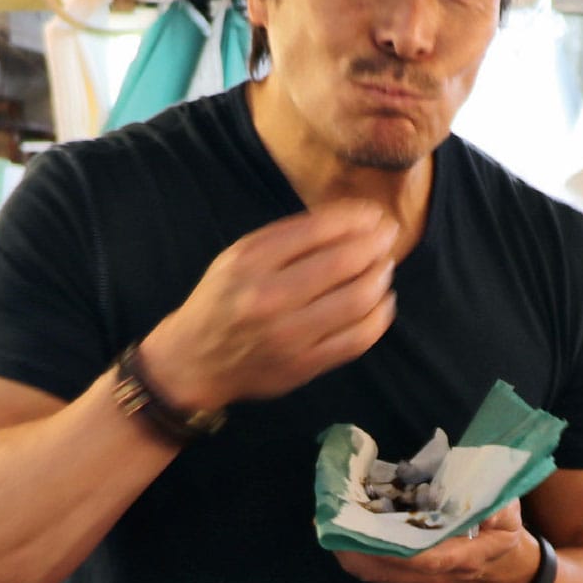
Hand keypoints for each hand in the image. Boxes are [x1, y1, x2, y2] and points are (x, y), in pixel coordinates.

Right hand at [138, 200, 397, 413]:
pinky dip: (380, 317)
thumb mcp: (239, 256)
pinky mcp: (303, 366)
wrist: (193, 361)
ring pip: (358, 299)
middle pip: (345, 262)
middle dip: (378, 245)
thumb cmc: (221, 302)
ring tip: (383, 268)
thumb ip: (287, 237)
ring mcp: (289, 336)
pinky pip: (358, 339)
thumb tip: (352, 219)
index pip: (320, 229)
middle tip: (389, 238)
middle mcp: (269, 298)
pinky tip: (380, 303)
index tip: (377, 216)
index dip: (360, 219)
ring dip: (381, 278)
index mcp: (251, 263)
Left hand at [334, 501, 538, 582]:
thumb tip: (474, 488)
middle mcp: (432, 576)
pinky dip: (352, 549)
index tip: (364, 526)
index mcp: (461, 559)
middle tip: (329, 516)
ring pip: (372, 571)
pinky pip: (372, 568)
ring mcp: (415, 580)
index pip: (423, 560)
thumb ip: (494, 503)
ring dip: (346, 547)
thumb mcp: (509, 514)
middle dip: (353, 545)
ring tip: (326, 518)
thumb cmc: (503, 534)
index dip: (390, 546)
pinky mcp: (403, 577)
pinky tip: (339, 525)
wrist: (503, 570)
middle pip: (384, 568)